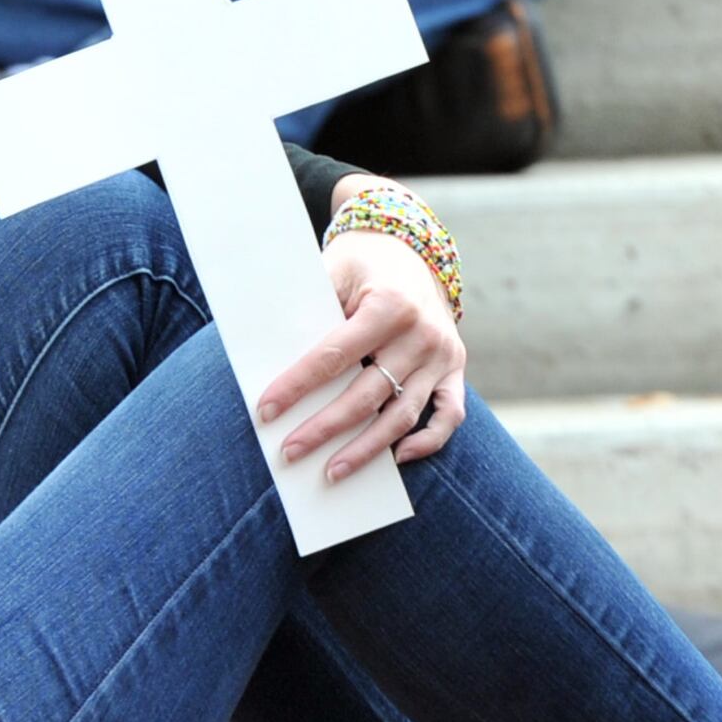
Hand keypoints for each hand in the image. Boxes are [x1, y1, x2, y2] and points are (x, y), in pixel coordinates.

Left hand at [254, 185, 468, 476]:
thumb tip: (269, 354)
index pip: (334, 356)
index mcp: (388, 306)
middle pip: (367, 395)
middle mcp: (421, 334)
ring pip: (403, 415)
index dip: (298, 386)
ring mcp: (443, 355)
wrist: (411, 249)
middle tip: (289, 452)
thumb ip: (311, 308)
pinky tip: (396, 459)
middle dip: (324, 428)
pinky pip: (449, 414)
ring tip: (331, 472)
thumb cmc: (361, 265)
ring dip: (366, 449)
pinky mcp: (455, 369)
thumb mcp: (334, 270)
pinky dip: (428, 441)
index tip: (267, 411)